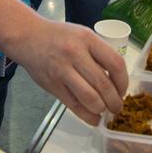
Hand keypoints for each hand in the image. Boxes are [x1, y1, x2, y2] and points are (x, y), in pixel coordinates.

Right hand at [10, 19, 127, 125]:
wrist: (28, 37)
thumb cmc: (58, 36)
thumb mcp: (82, 35)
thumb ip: (98, 53)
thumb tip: (116, 80)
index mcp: (87, 39)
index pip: (115, 63)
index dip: (123, 81)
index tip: (123, 90)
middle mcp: (75, 54)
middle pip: (104, 84)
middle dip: (115, 101)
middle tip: (117, 107)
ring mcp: (62, 71)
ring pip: (90, 98)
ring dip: (102, 109)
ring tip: (105, 111)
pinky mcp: (53, 85)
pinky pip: (74, 106)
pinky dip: (88, 116)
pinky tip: (94, 118)